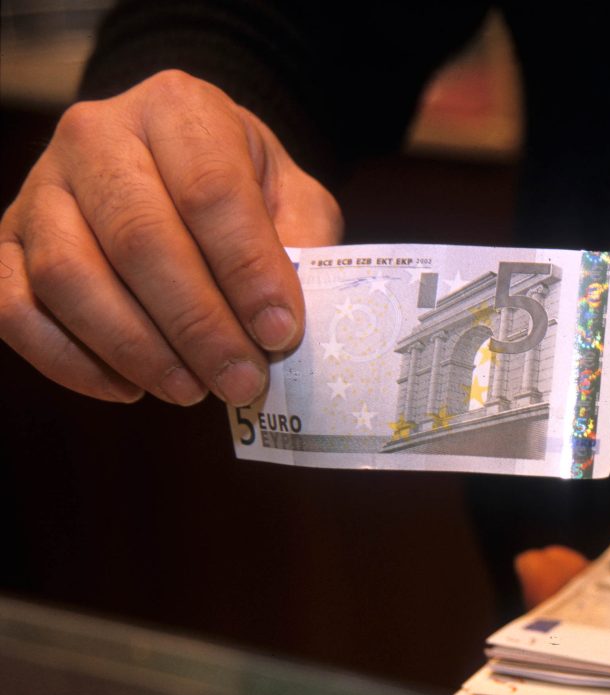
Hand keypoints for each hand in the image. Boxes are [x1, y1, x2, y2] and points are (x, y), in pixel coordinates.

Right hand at [0, 70, 341, 405]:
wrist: (174, 163)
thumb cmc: (241, 186)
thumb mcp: (292, 196)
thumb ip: (301, 243)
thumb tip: (285, 321)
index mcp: (178, 109)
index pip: (210, 190)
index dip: (247, 270)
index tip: (281, 332)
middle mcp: (96, 134)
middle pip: (138, 238)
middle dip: (197, 324)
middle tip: (241, 380)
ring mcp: (41, 186)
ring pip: (68, 275)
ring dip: (136, 349)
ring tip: (192, 390)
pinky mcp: (7, 239)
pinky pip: (14, 307)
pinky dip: (68, 360)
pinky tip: (130, 388)